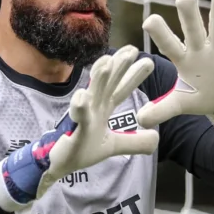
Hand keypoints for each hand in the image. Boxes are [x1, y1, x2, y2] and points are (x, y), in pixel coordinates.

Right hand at [0, 46, 158, 209]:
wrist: (57, 164)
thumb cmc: (80, 149)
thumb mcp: (113, 146)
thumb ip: (134, 142)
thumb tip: (156, 139)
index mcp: (102, 109)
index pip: (120, 90)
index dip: (133, 76)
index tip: (148, 61)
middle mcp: (92, 107)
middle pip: (108, 84)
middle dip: (119, 66)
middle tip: (132, 49)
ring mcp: (82, 116)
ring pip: (92, 94)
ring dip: (99, 78)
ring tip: (107, 61)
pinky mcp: (73, 129)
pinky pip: (77, 117)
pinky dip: (79, 107)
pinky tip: (82, 97)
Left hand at [136, 0, 213, 146]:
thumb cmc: (199, 96)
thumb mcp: (179, 104)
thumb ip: (162, 109)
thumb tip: (141, 120)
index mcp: (183, 59)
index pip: (169, 44)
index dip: (161, 33)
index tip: (150, 21)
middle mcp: (200, 49)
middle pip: (194, 29)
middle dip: (189, 14)